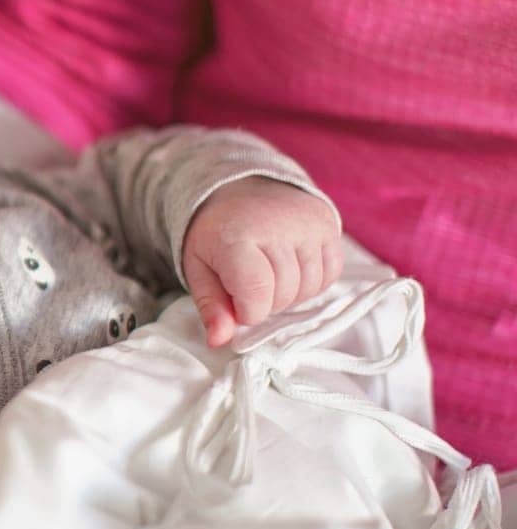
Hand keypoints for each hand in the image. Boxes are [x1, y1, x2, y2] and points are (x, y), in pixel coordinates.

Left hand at [181, 177, 343, 346]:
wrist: (241, 186)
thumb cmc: (216, 233)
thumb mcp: (199, 268)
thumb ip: (211, 306)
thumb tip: (219, 341)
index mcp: (238, 237)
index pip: (256, 297)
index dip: (247, 311)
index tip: (235, 301)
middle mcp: (278, 227)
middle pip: (283, 296)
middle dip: (265, 302)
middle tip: (249, 283)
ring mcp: (308, 225)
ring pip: (309, 288)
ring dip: (289, 293)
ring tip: (269, 274)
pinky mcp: (329, 224)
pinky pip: (330, 273)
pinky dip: (312, 281)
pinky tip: (291, 267)